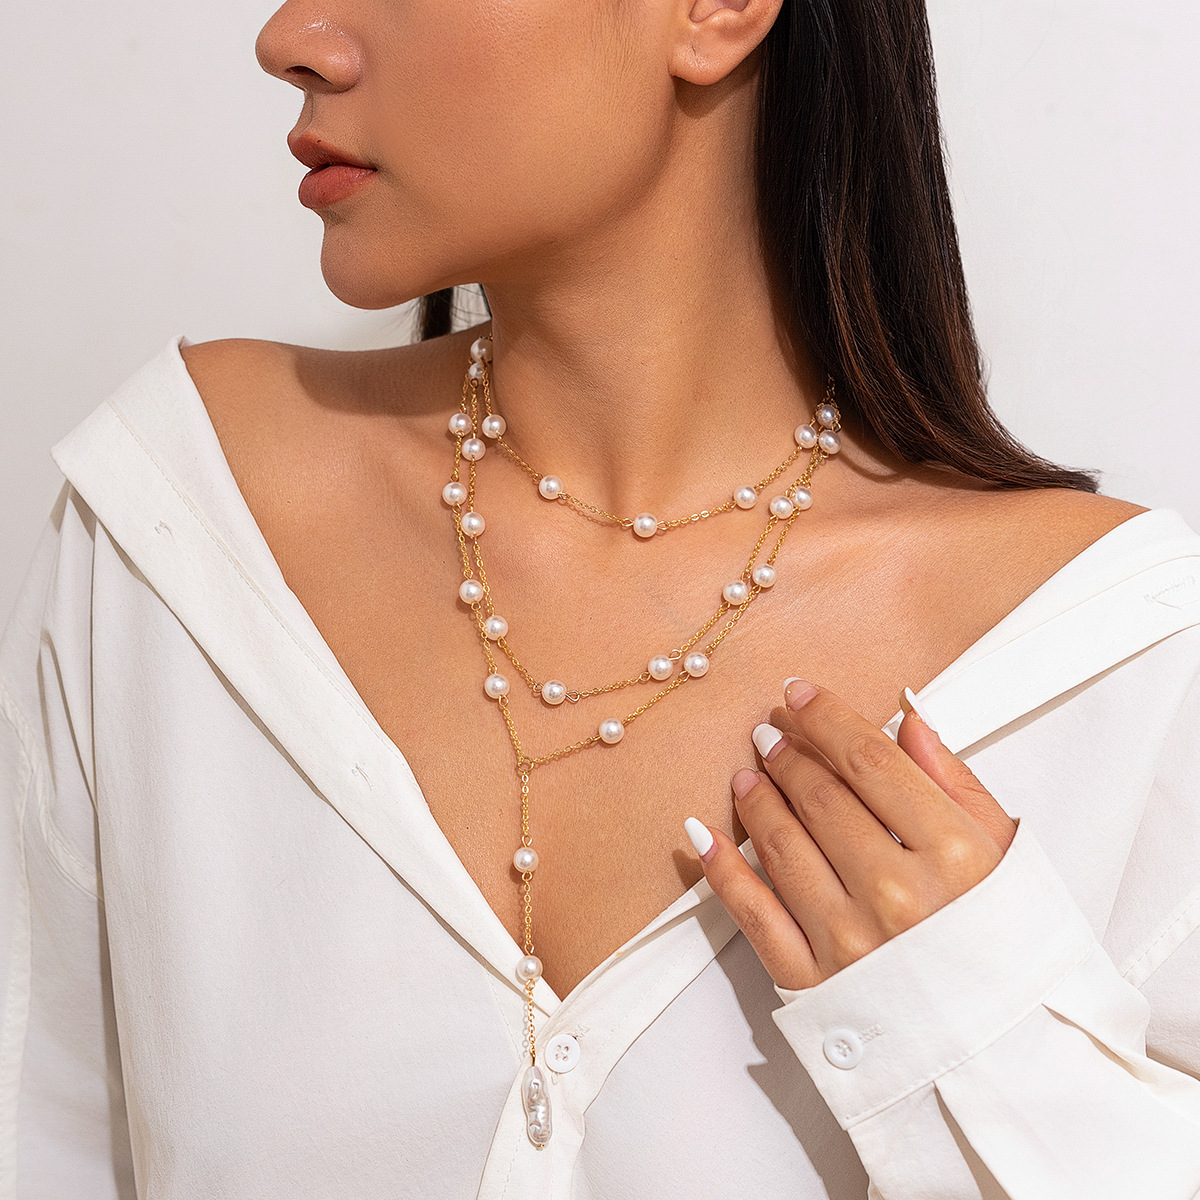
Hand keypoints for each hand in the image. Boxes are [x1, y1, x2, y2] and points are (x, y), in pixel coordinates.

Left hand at [687, 679, 1018, 990]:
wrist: (1004, 1055)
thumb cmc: (1009, 946)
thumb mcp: (1006, 857)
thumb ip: (955, 780)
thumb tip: (907, 714)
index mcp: (955, 855)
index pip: (871, 762)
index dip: (826, 718)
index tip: (799, 693)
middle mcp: (898, 895)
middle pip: (822, 798)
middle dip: (788, 756)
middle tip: (768, 733)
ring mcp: (850, 941)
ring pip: (782, 846)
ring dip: (755, 800)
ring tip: (746, 774)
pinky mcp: (814, 983)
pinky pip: (752, 914)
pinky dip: (721, 869)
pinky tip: (702, 835)